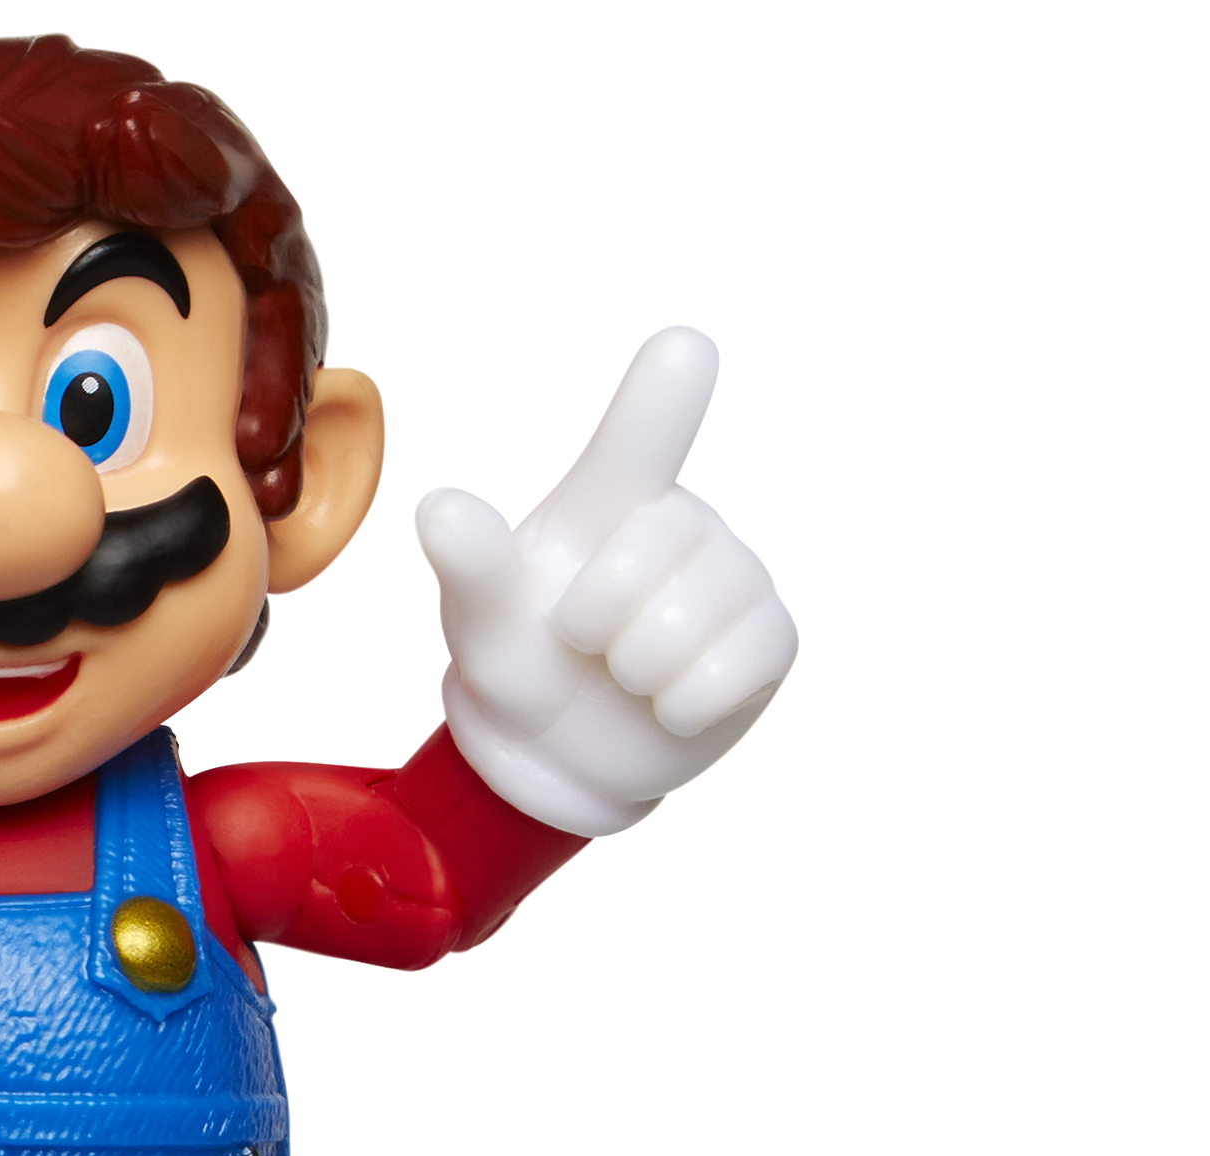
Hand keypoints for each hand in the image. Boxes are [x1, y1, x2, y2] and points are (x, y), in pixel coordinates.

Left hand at [418, 326, 796, 835]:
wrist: (563, 755)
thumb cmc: (523, 662)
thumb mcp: (482, 620)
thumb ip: (473, 564)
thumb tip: (441, 509)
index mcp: (611, 501)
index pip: (643, 439)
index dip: (662, 397)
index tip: (684, 345)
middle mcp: (682, 525)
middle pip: (649, 556)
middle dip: (599, 619)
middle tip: (582, 642)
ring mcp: (736, 579)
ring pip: (691, 621)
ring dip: (637, 669)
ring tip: (624, 672)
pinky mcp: (769, 639)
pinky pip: (732, 670)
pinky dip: (683, 704)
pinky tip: (666, 701)